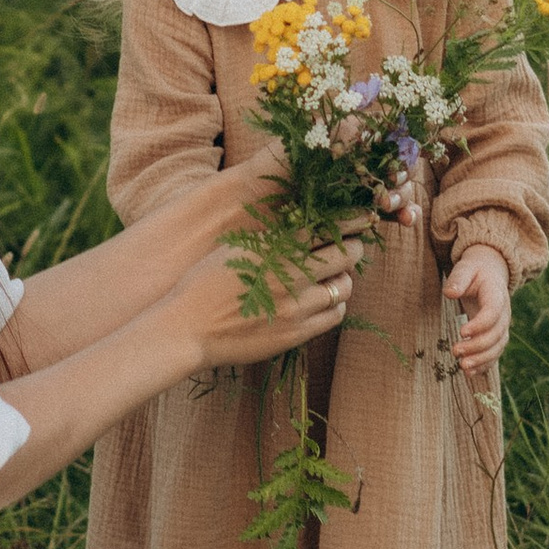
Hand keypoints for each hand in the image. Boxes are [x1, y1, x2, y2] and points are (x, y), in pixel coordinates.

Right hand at [171, 225, 367, 370]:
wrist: (187, 328)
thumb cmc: (204, 283)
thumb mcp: (237, 248)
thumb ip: (272, 239)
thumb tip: (303, 226)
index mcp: (274, 247)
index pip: (327, 225)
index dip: (350, 218)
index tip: (360, 215)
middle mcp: (290, 275)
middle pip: (345, 255)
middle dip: (354, 247)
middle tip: (354, 244)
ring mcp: (296, 307)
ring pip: (343, 287)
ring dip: (345, 278)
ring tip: (337, 274)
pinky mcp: (296, 333)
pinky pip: (334, 315)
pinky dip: (336, 303)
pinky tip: (327, 299)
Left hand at [443, 246, 510, 373]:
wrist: (490, 274)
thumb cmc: (475, 271)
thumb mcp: (466, 268)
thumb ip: (458, 279)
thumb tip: (449, 293)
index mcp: (497, 295)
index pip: (493, 313)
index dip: (480, 324)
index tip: (461, 332)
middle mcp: (503, 313)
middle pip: (496, 334)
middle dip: (477, 346)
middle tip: (455, 351)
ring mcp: (502, 326)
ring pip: (497, 347)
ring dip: (481, 359)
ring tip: (462, 366)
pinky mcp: (497, 336)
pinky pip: (494, 353)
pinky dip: (484, 365)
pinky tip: (470, 373)